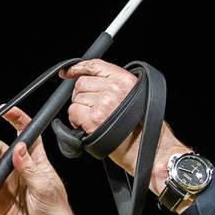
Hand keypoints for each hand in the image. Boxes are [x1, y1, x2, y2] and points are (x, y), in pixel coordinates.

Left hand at [62, 60, 191, 190]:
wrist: (146, 149)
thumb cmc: (140, 127)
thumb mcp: (132, 96)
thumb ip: (113, 85)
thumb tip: (85, 79)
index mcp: (124, 80)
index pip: (95, 66)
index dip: (78, 68)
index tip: (67, 72)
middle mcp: (114, 89)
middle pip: (81, 83)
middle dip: (81, 96)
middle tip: (91, 110)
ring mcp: (103, 103)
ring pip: (76, 99)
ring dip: (80, 110)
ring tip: (95, 121)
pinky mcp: (94, 118)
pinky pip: (73, 112)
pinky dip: (76, 121)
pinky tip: (89, 127)